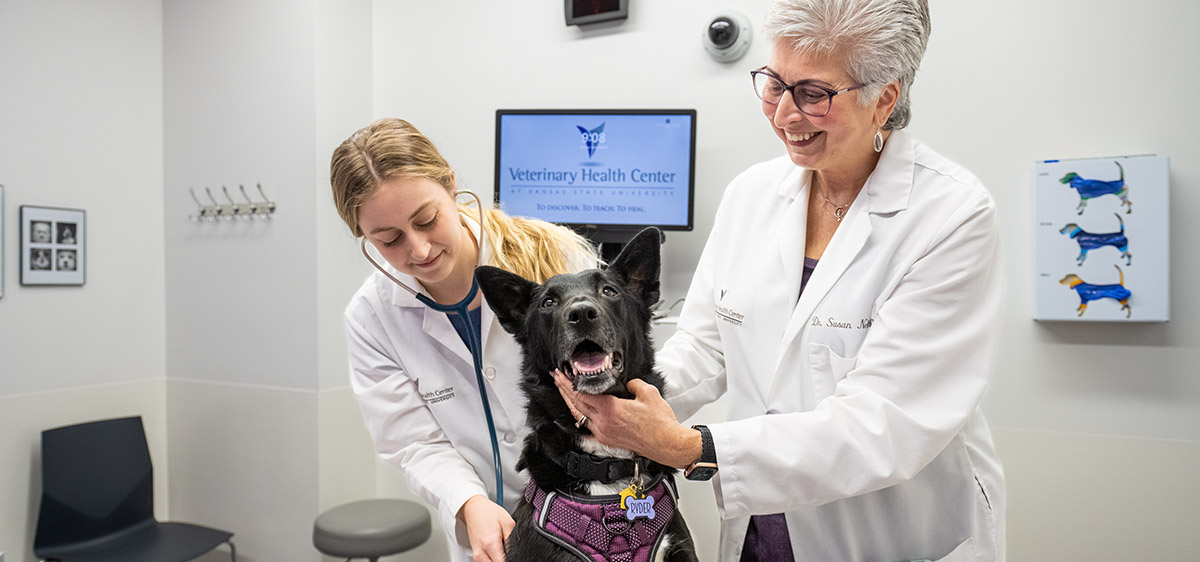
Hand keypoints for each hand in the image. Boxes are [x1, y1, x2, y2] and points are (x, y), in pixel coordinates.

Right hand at [457, 494, 513, 561]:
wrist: (474, 508)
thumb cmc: (489, 513)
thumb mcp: (508, 523)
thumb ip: (513, 541)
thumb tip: (517, 553)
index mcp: (490, 544)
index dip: (512, 559)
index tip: (514, 554)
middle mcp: (481, 552)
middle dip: (504, 559)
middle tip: (508, 550)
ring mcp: (476, 555)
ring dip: (498, 559)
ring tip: (501, 549)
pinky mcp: (475, 555)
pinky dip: (493, 559)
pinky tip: (496, 550)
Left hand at [553, 370, 701, 468]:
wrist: (667, 444)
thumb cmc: (660, 423)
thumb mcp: (648, 393)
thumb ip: (632, 383)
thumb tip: (625, 383)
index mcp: (611, 410)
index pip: (583, 394)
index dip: (570, 383)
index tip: (562, 374)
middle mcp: (603, 423)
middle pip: (576, 404)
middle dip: (564, 389)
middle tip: (556, 377)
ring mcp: (603, 433)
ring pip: (579, 415)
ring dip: (568, 402)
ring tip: (561, 390)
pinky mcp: (607, 439)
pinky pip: (587, 424)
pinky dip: (579, 413)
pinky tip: (576, 409)